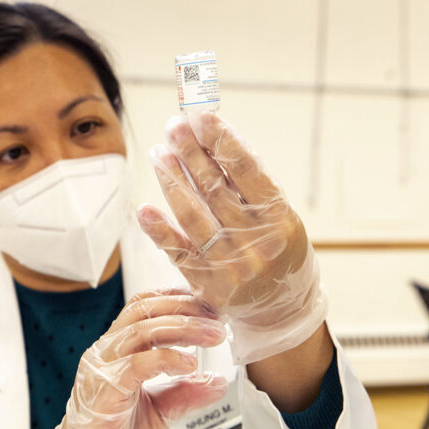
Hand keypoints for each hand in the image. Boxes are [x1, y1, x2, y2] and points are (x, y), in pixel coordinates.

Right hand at [11, 288, 228, 428]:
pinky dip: (167, 359)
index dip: (175, 298)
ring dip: (184, 329)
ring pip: (142, 331)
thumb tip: (218, 381)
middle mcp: (105, 352)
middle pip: (144, 310)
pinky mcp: (104, 391)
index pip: (142, 306)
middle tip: (219, 319)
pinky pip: (136, 364)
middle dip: (186, 308)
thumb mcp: (159, 411)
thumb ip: (186, 393)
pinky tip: (189, 363)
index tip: (208, 305)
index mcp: (115, 350)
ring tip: (213, 337)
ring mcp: (101, 369)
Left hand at [137, 112, 326, 364]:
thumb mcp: (283, 218)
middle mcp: (256, 244)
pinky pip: (178, 253)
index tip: (202, 117)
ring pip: (193, 216)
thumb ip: (254, 186)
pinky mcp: (207, 285)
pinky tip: (145, 209)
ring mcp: (229, 266)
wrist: (283, 311)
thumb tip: (221, 140)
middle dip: (191, 153)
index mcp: (281, 221)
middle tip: (174, 127)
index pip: (246, 172)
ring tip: (158, 153)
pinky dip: (160, 231)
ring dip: (172, 181)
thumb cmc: (282, 254)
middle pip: (215, 189)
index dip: (222, 141)